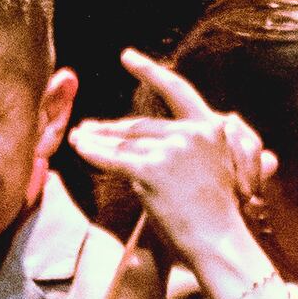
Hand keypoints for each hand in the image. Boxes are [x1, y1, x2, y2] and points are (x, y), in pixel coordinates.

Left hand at [70, 48, 280, 281]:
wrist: (219, 242)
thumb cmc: (218, 215)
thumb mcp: (220, 170)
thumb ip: (198, 148)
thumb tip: (185, 134)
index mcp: (210, 127)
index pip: (176, 91)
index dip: (150, 71)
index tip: (127, 57)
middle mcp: (192, 132)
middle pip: (141, 125)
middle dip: (110, 127)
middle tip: (86, 126)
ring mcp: (172, 149)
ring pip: (125, 142)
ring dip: (97, 140)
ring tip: (78, 138)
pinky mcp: (153, 170)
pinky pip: (115, 158)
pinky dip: (94, 153)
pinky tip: (79, 148)